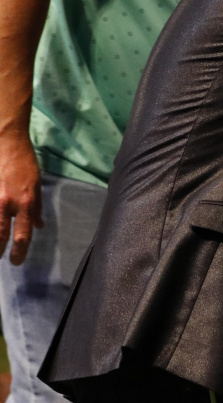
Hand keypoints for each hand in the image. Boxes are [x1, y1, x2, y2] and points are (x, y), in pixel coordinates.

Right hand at [0, 129, 42, 264]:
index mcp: (26, 203)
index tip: (16, 262)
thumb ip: (36, 208)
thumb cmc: (24, 162)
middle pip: (1, 235)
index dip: (20, 251)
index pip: (23, 235)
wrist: (6, 140)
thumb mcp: (37, 185)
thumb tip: (39, 226)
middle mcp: (8, 203)